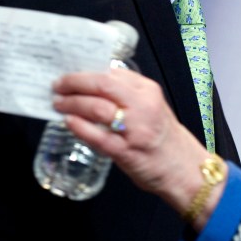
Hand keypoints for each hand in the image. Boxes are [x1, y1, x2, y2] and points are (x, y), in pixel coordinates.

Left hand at [53, 68, 224, 227]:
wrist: (182, 167)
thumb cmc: (163, 137)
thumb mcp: (150, 105)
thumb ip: (126, 94)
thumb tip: (91, 85)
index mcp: (148, 90)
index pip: (110, 74)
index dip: (84, 73)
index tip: (69, 75)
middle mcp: (143, 106)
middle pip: (102, 85)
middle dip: (74, 84)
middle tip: (57, 86)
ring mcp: (135, 129)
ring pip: (97, 108)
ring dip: (72, 104)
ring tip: (59, 104)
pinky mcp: (127, 151)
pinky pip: (98, 136)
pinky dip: (80, 127)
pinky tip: (69, 122)